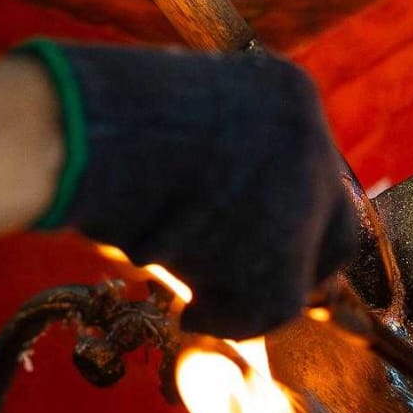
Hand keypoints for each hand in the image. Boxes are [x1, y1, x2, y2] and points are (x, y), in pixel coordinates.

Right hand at [21, 42, 363, 339]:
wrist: (81, 139)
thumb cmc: (105, 129)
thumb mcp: (185, 128)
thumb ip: (226, 164)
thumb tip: (224, 229)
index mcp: (291, 93)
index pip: (316, 170)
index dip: (288, 215)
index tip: (254, 240)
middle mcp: (313, 141)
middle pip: (331, 226)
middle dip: (291, 262)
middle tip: (242, 288)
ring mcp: (304, 201)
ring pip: (296, 273)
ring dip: (245, 293)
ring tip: (189, 299)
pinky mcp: (285, 262)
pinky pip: (271, 309)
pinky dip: (228, 319)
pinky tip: (187, 314)